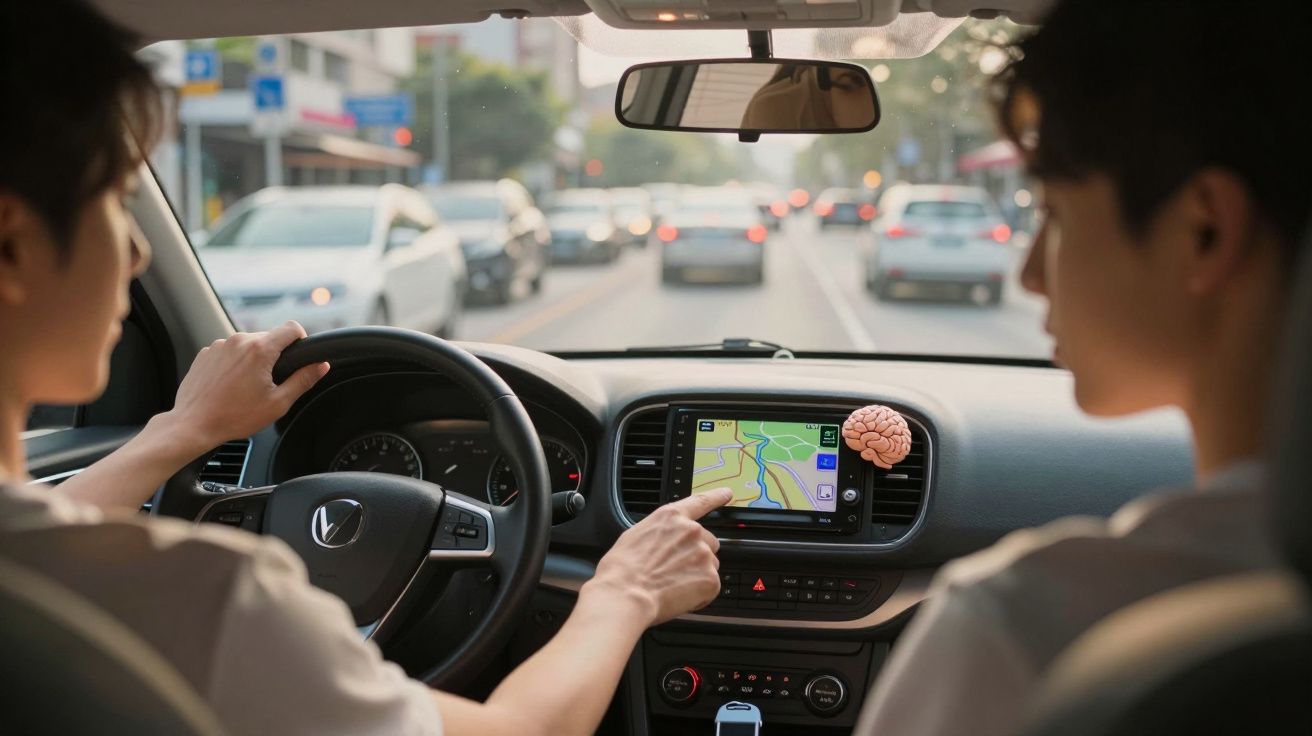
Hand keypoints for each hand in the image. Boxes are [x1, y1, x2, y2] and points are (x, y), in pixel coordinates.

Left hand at [164, 321, 328, 448]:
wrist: (193, 425)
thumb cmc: (235, 417)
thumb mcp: (278, 403)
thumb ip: (303, 380)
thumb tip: (321, 366)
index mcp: (259, 350)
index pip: (291, 327)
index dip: (301, 340)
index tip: (298, 356)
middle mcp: (238, 341)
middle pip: (268, 337)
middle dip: (274, 355)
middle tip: (269, 383)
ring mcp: (219, 345)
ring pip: (247, 345)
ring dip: (252, 359)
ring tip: (246, 387)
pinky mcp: (205, 353)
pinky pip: (228, 352)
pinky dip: (233, 364)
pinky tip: (230, 385)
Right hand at [583, 488, 732, 625]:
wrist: (626, 594)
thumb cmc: (622, 569)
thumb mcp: (635, 535)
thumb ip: (659, 532)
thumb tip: (663, 541)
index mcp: (671, 517)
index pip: (700, 502)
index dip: (716, 496)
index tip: (726, 493)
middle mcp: (691, 531)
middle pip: (708, 542)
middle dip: (697, 555)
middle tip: (676, 570)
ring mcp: (703, 554)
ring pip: (710, 565)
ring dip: (697, 575)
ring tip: (672, 585)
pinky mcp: (710, 578)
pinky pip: (711, 587)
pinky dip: (699, 595)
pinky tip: (678, 596)